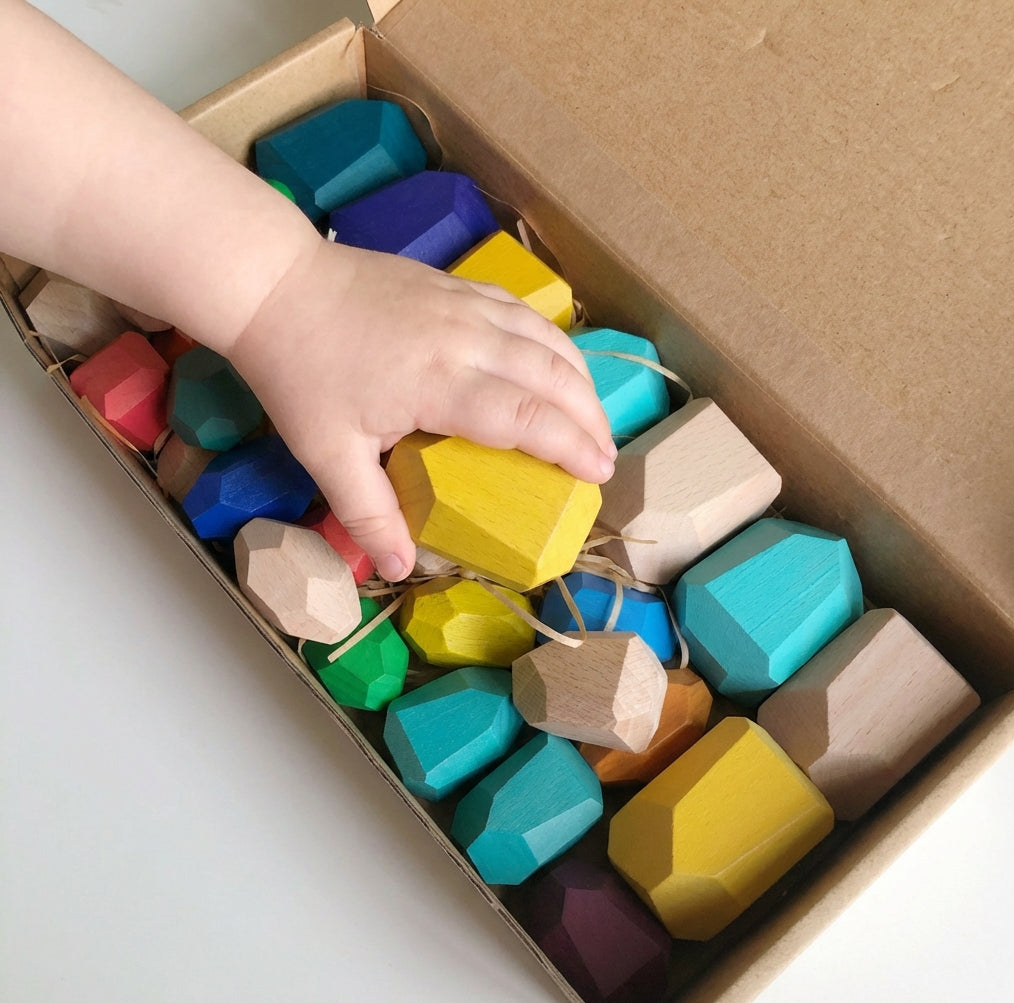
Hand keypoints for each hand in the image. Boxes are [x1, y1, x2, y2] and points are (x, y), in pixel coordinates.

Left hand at [227, 238, 615, 581]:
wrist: (274, 286)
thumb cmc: (299, 372)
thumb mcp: (327, 453)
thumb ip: (369, 514)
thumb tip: (399, 570)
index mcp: (439, 384)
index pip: (527, 417)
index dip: (572, 446)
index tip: (600, 474)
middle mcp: (465, 339)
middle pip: (551, 376)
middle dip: (590, 417)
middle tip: (605, 456)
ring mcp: (464, 305)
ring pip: (545, 338)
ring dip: (579, 378)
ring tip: (593, 415)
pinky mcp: (455, 285)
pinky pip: (521, 312)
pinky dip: (551, 340)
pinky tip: (555, 360)